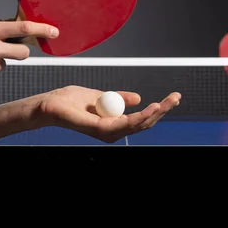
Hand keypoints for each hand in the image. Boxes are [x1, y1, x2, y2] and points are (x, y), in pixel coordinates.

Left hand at [36, 86, 180, 142]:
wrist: (51, 103)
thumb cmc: (71, 101)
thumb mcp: (101, 96)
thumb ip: (119, 98)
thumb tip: (138, 98)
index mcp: (114, 124)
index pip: (142, 119)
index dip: (159, 109)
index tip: (173, 97)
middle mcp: (113, 131)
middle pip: (145, 123)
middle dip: (163, 111)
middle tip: (176, 97)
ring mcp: (108, 132)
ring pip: (138, 125)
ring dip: (154, 114)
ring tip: (166, 103)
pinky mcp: (101, 129)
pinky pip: (125, 124)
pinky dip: (140, 116)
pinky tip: (151, 107)